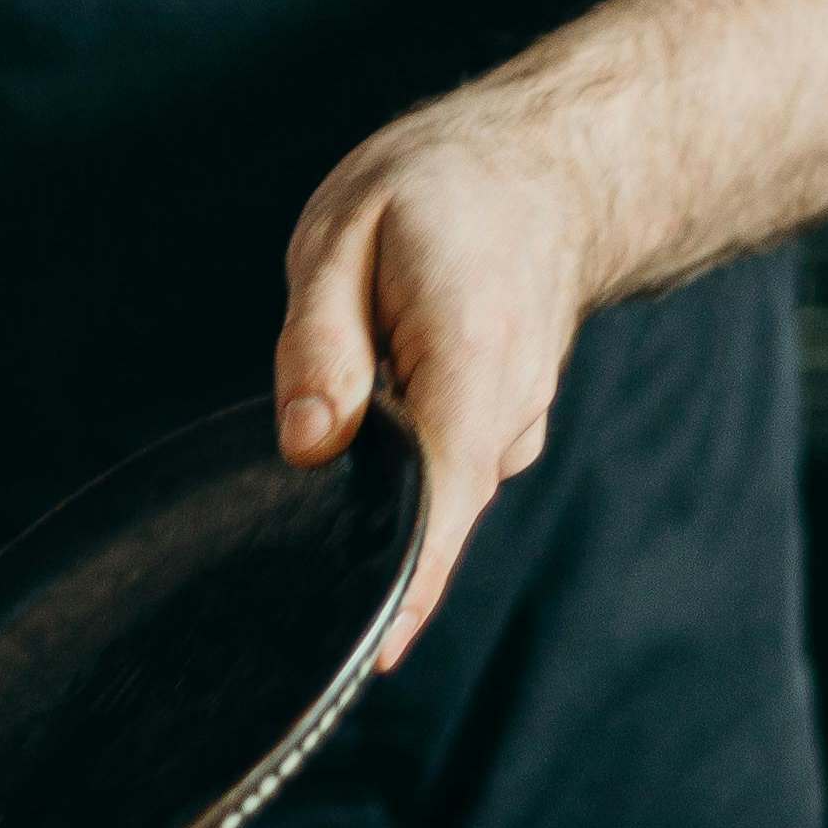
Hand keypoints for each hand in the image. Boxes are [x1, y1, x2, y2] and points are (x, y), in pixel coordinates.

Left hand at [273, 88, 609, 668]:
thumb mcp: (344, 235)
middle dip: (363, 553)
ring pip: (429, 500)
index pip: (439, 498)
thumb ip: (318, 343)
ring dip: (372, 497)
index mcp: (470, 360)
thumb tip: (308, 446)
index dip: (404, 584)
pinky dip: (394, 476)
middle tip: (283, 588)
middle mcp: (506, 412)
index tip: (365, 655)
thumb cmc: (437, 192)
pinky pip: (436, 480)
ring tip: (324, 446)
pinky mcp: (498, 438)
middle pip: (429, 518)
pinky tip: (361, 437)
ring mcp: (511, 431)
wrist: (543, 171)